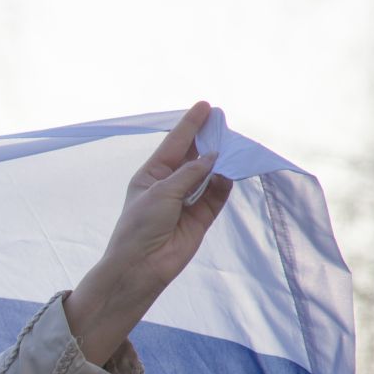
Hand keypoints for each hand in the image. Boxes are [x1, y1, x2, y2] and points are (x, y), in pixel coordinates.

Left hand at [97, 100, 232, 298]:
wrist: (141, 266)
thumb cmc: (140, 226)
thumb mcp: (161, 192)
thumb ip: (190, 173)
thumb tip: (213, 157)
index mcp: (151, 175)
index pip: (174, 144)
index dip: (189, 125)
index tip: (205, 106)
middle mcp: (169, 185)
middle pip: (194, 157)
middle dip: (208, 140)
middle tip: (223, 122)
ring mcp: (186, 201)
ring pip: (208, 175)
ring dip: (219, 161)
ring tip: (232, 143)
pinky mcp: (201, 218)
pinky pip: (217, 195)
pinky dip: (224, 183)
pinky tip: (230, 170)